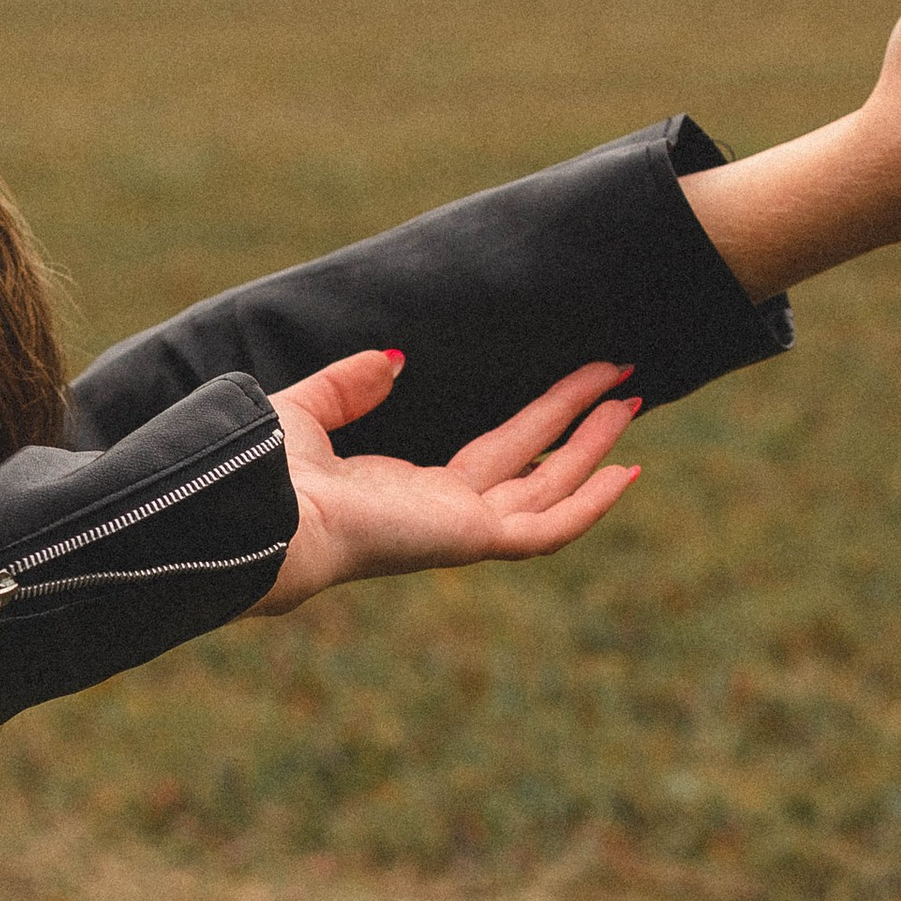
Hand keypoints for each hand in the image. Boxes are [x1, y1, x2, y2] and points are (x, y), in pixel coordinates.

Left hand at [252, 352, 641, 615]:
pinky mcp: (472, 540)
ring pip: (548, 489)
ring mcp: (462, 530)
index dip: (540, 422)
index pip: (495, 456)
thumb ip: (349, 384)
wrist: (267, 511)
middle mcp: (442, 513)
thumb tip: (393, 360)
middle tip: (626, 385)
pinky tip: (624, 473)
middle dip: (579, 425)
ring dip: (592, 448)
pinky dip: (589, 505)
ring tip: (632, 403)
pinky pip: (547, 527)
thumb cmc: (272, 472)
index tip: (577, 388)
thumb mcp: (311, 410)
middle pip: (533, 466)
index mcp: (409, 490)